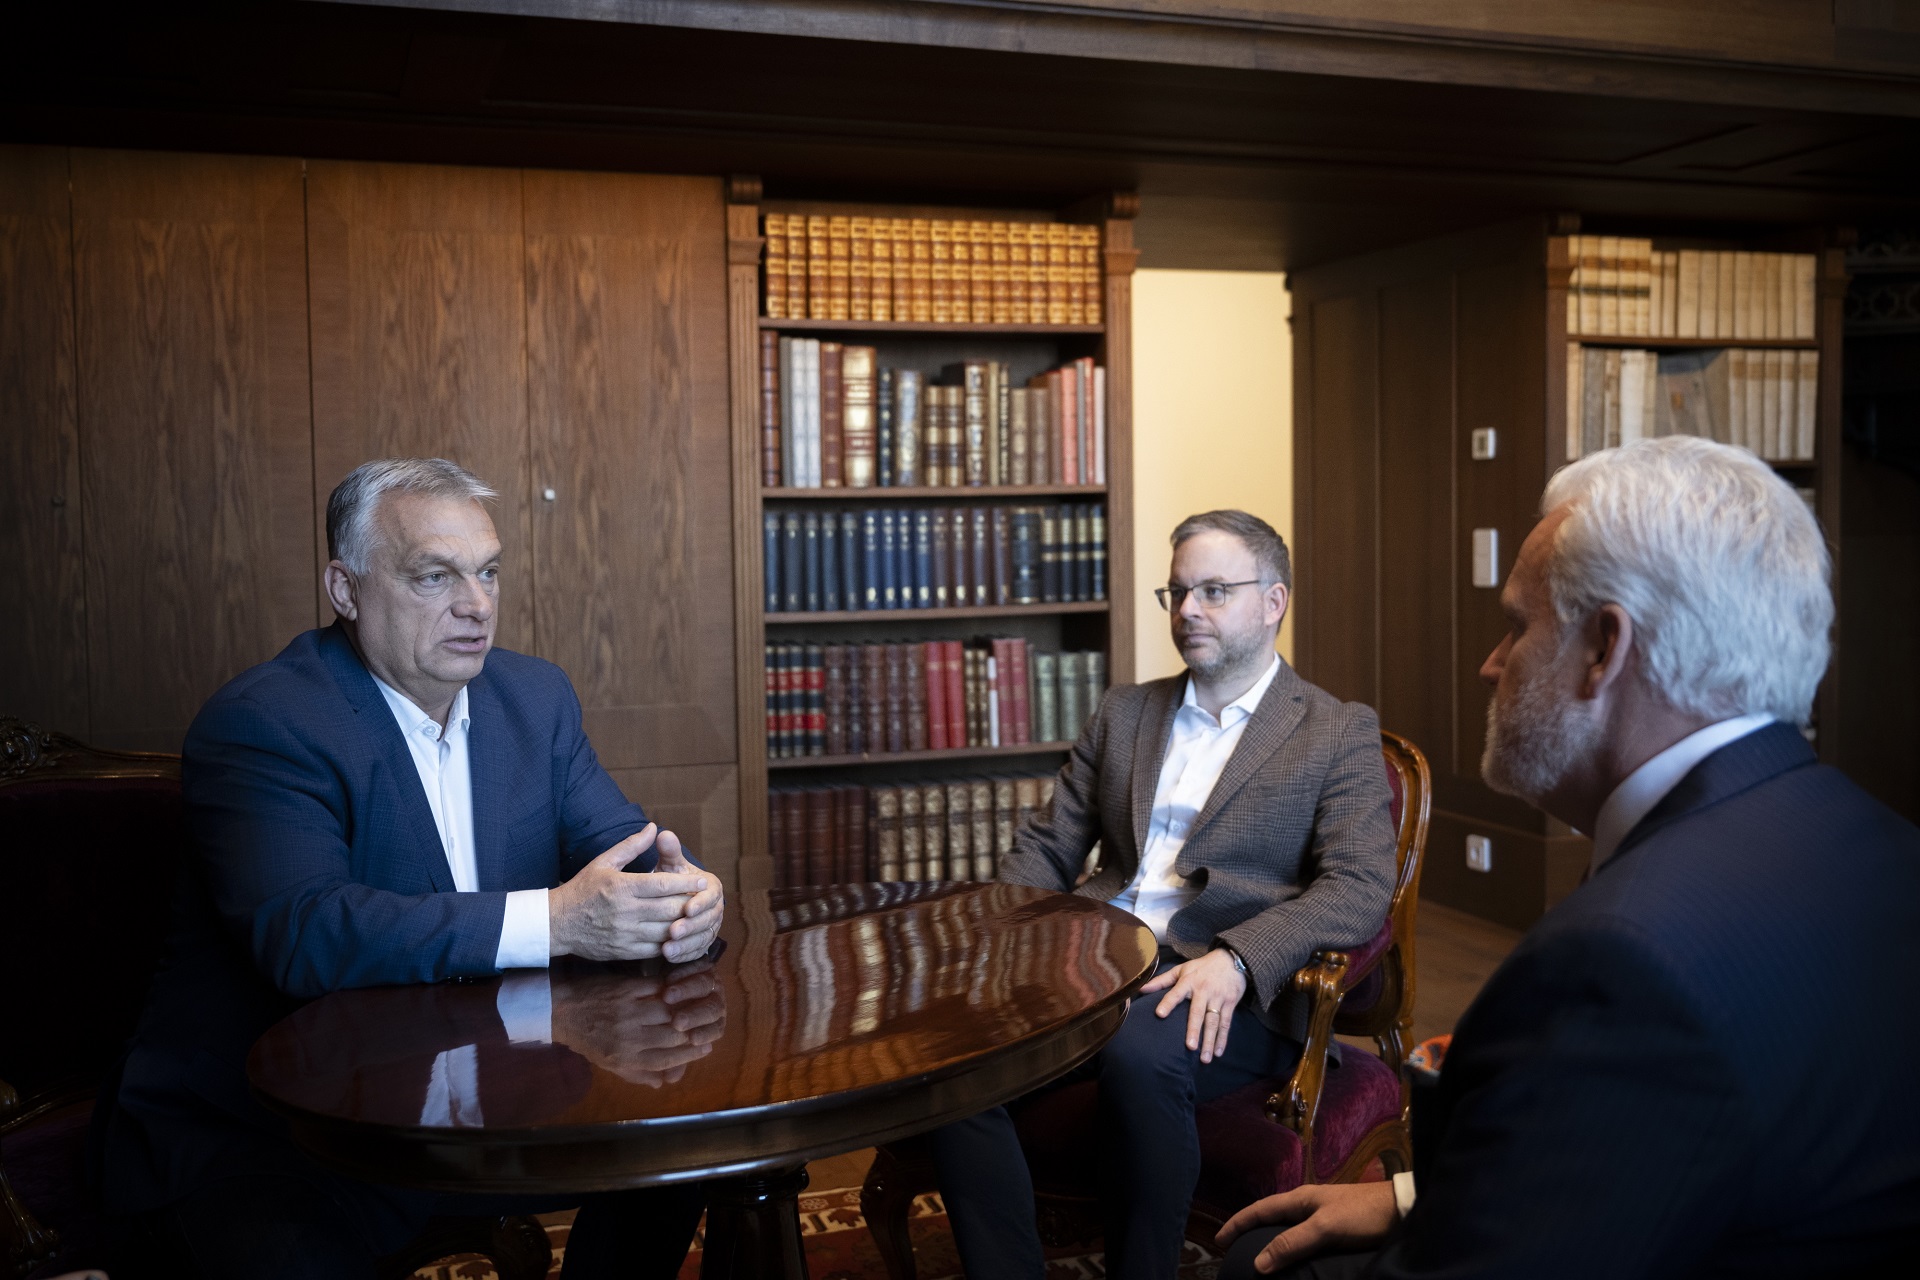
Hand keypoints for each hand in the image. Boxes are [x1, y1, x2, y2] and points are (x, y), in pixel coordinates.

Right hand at [549, 825, 706, 960]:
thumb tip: (653, 827)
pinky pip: (655, 950)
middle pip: (670, 909)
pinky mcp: (624, 951)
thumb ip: (631, 846)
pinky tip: (677, 934)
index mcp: (622, 887)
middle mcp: (625, 911)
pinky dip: (670, 943)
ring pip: (666, 931)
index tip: (702, 881)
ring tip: (694, 917)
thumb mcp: (603, 862)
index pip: (663, 884)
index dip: (686, 883)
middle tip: (703, 900)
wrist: (556, 923)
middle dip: (690, 905)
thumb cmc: (582, 889)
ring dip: (683, 925)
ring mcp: (625, 934)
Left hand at [551, 958, 726, 1086]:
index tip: (706, 1047)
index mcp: (626, 1057)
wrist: (561, 1010)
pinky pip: (657, 989)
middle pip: (673, 1036)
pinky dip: (673, 989)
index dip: (690, 1054)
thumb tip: (664, 1082)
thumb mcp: (609, 1064)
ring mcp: (629, 1011)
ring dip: (687, 1008)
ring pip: (669, 1012)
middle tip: (708, 1026)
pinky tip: (682, 988)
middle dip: (694, 1033)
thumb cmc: (587, 1039)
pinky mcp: (626, 989)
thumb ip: (638, 1074)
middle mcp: (629, 1037)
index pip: (667, 1059)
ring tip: (699, 1007)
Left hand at [653, 828, 724, 962]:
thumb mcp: (670, 865)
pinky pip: (696, 950)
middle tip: (673, 931)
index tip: (687, 908)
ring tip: (667, 948)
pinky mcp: (702, 942)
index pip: (710, 896)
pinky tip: (669, 956)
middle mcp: (716, 907)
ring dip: (686, 944)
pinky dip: (684, 954)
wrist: (671, 897)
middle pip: (708, 920)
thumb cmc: (670, 878)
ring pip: (702, 937)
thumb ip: (669, 852)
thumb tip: (664, 834)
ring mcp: (710, 926)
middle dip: (691, 926)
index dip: (700, 903)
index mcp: (711, 886)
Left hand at [1139, 948, 1247, 1063]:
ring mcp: (1218, 997)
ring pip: (1213, 1022)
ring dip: (1209, 1040)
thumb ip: (1161, 980)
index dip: (1168, 1003)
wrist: (1231, 960)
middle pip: (1198, 1013)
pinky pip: (1226, 1023)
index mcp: (1188, 981)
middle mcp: (1203, 990)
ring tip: (1205, 1058)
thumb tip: (1141, 989)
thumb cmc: (1202, 967)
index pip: (1176, 993)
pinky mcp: (1230, 1003)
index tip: (1160, 1014)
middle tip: (1189, 1047)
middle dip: (1194, 1030)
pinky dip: (1222, 1039)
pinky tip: (1218, 1053)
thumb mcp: (1181, 969)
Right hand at [1215, 1182, 1397, 1273]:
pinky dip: (1289, 1244)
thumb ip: (1292, 1243)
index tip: (1218, 1240)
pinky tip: (1292, 1255)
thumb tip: (1258, 1263)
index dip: (1237, 1223)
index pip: (1259, 1210)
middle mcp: (1307, 1203)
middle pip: (1270, 1216)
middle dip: (1249, 1229)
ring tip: (1258, 1254)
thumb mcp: (1325, 1228)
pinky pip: (1302, 1235)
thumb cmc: (1362, 1214)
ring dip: (1269, 1237)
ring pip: (1286, 1226)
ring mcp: (1322, 1213)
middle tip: (1234, 1248)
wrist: (1402, 1210)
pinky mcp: (1336, 1226)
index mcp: (1300, 1199)